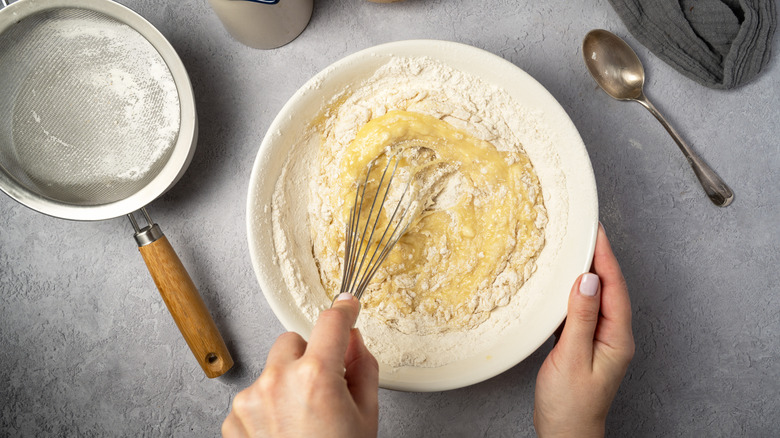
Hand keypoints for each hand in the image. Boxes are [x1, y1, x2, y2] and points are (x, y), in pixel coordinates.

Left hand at [222, 293, 378, 437]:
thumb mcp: (366, 416)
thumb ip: (363, 368)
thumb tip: (354, 340)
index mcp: (315, 377)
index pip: (331, 322)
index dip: (344, 310)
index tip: (347, 306)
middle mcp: (277, 382)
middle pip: (293, 340)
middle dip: (310, 355)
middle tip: (324, 386)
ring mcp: (250, 401)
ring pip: (271, 368)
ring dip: (286, 380)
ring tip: (302, 419)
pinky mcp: (233, 419)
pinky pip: (254, 394)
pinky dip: (268, 405)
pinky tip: (283, 431)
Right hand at [534, 224, 634, 436]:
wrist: (566, 434)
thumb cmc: (570, 405)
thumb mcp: (573, 357)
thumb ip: (580, 317)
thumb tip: (588, 280)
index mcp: (617, 337)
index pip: (613, 286)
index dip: (604, 255)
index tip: (595, 230)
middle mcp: (613, 335)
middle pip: (608, 287)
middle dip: (598, 256)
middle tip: (584, 230)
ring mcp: (599, 339)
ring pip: (595, 296)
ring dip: (585, 272)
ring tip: (573, 248)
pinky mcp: (584, 344)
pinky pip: (582, 309)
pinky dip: (573, 292)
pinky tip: (562, 284)